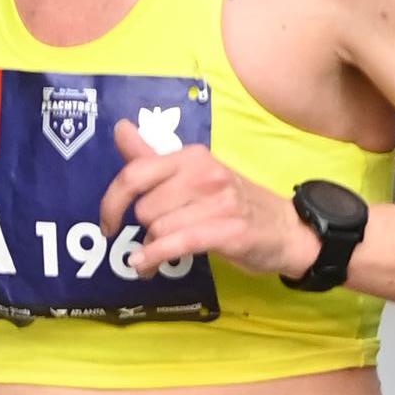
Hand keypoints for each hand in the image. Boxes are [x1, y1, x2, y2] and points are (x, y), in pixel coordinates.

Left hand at [97, 120, 318, 278]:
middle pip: (145, 208)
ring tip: (160, 254)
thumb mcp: (194, 175)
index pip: (135, 172)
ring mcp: (219, 201)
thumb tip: (119, 128)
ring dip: (152, 248)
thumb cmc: (233, 203)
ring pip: (159, 228)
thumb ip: (152, 157)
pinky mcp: (229, 230)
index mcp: (191, 156)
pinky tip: (147, 266)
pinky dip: (156, 257)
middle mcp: (204, 173)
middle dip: (145, 228)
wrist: (286, 229)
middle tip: (158, 237)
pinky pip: (178, 243)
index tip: (108, 222)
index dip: (112, 200)